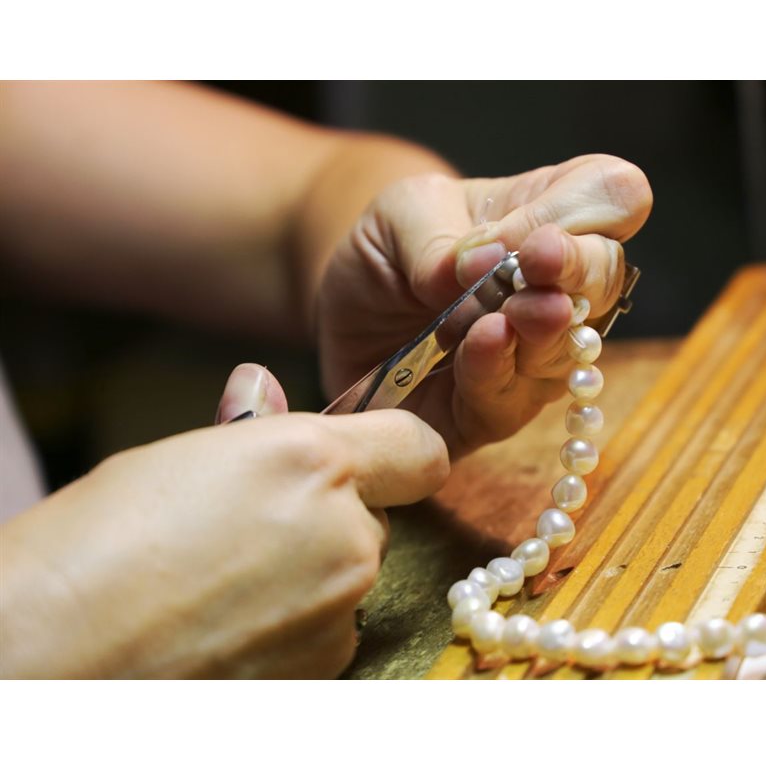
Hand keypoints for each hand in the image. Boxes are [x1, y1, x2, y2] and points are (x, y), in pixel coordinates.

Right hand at [0, 367, 447, 678]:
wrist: (55, 649)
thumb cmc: (101, 540)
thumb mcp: (177, 458)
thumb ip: (250, 429)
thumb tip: (261, 388)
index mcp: (314, 461)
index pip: (419, 448)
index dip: (396, 451)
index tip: (371, 458)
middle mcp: (347, 533)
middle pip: (374, 513)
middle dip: (333, 513)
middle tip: (257, 523)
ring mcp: (340, 608)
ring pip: (352, 572)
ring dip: (314, 570)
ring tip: (229, 579)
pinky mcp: (324, 668)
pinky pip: (331, 627)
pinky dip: (298, 621)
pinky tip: (231, 622)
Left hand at [318, 154, 652, 456]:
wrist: (339, 314)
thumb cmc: (386, 251)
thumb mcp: (400, 215)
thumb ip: (440, 233)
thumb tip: (486, 261)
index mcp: (548, 218)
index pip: (613, 195)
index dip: (590, 209)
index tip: (537, 235)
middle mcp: (556, 289)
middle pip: (607, 276)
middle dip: (577, 272)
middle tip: (538, 265)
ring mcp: (534, 354)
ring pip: (572, 348)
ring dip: (542, 331)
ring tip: (504, 317)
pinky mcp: (495, 409)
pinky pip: (512, 399)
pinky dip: (496, 371)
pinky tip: (477, 346)